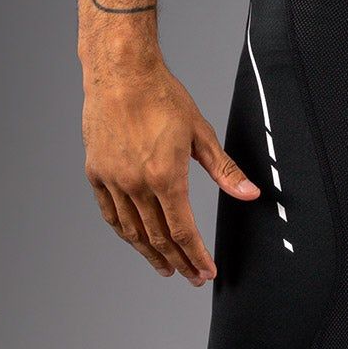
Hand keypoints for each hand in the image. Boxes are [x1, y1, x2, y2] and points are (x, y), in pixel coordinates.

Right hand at [82, 59, 258, 283]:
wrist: (120, 70)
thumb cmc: (162, 96)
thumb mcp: (200, 134)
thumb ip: (225, 171)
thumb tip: (250, 194)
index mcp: (165, 177)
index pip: (184, 232)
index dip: (197, 256)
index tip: (207, 272)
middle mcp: (136, 184)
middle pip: (160, 238)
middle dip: (180, 263)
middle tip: (193, 278)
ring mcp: (113, 180)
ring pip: (133, 232)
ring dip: (152, 255)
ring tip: (166, 268)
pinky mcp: (96, 172)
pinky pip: (111, 214)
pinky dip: (125, 233)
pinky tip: (136, 242)